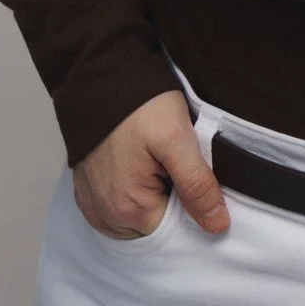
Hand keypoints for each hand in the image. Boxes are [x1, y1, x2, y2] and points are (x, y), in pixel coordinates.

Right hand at [73, 88, 231, 239]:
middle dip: (172, 201)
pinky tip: (139, 166)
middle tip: (174, 164)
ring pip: (137, 218)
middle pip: (155, 225)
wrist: (100, 75)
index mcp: (130, 208)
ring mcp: (93, 203)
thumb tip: (218, 225)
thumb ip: (197, 186)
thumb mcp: (178, 139)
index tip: (195, 178)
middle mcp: (106, 214)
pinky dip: (131, 194)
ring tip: (156, 162)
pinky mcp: (86, 190)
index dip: (193, 206)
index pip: (177, 230)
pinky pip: (116, 208)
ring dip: (152, 197)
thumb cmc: (138, 104)